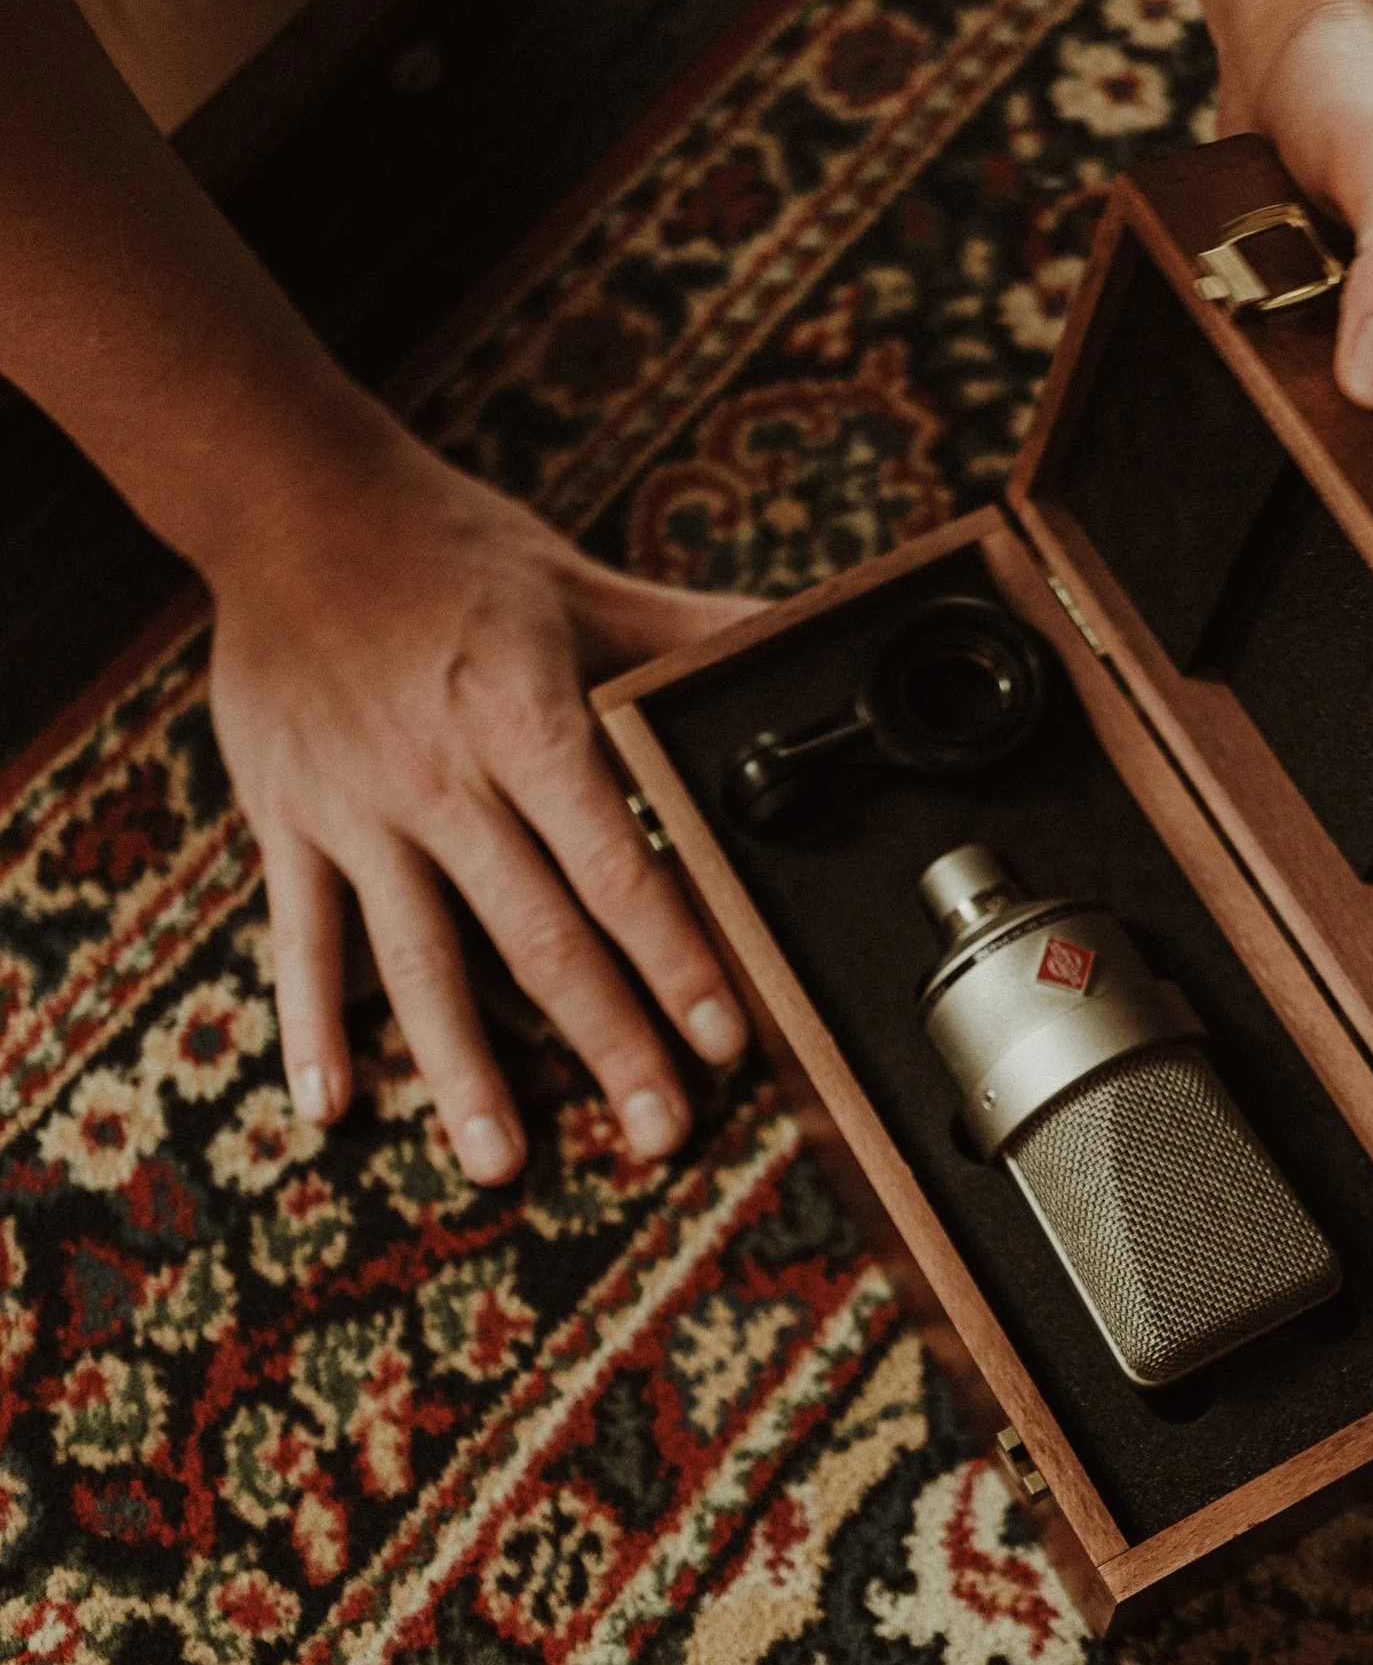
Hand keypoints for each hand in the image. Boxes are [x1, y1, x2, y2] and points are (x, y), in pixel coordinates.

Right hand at [207, 422, 759, 1182]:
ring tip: (502, 1163)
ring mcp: (359, 813)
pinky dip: (308, 1027)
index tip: (724, 1039)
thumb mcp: (581, 585)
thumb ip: (687, 635)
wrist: (286, 501)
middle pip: (537, 936)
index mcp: (526, 723)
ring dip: (462, 1070)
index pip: (617, 862)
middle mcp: (444, 782)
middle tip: (660, 1134)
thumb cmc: (448, 550)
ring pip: (419, 963)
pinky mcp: (288, 826)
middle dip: (606, 1043)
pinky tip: (330, 1108)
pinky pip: (299, 941)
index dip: (675, 955)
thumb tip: (795, 638)